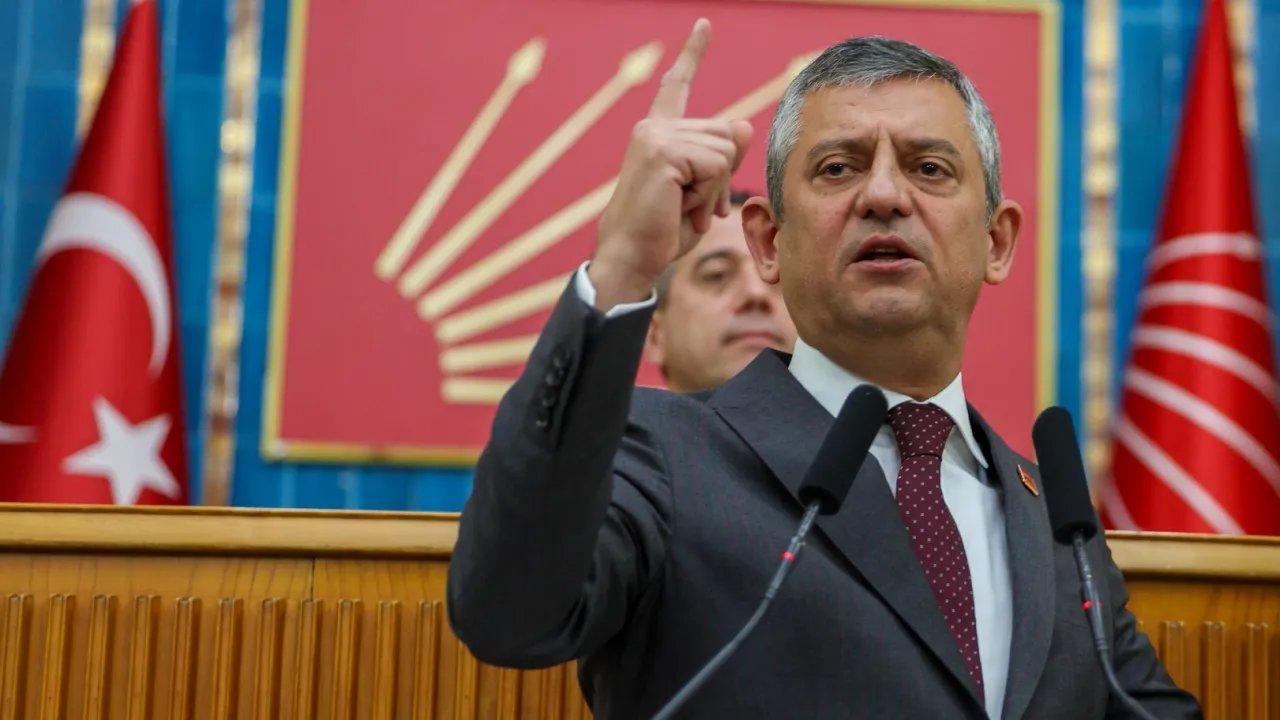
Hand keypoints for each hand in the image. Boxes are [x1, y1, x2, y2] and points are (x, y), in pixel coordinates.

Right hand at [589, 18, 753, 309]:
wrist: (631, 256)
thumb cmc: (662, 231)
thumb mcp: (703, 190)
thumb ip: (722, 157)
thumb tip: (743, 125)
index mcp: (657, 133)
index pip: (678, 86)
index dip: (693, 54)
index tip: (705, 25)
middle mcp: (653, 127)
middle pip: (727, 134)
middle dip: (722, 176)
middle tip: (690, 204)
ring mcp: (656, 136)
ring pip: (725, 151)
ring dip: (715, 188)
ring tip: (683, 206)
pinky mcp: (663, 151)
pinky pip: (716, 165)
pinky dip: (708, 194)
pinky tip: (680, 206)